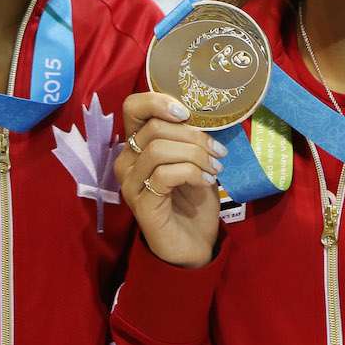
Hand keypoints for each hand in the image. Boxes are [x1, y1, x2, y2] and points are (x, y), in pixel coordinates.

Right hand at [115, 92, 227, 268]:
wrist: (194, 243)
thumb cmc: (193, 199)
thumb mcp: (195, 160)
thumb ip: (189, 137)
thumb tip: (203, 113)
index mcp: (137, 145)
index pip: (133, 107)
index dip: (158, 101)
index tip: (188, 113)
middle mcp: (126, 161)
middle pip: (153, 128)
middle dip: (192, 135)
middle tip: (217, 151)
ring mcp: (130, 182)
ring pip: (158, 149)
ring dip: (194, 155)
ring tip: (214, 168)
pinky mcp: (140, 202)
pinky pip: (165, 174)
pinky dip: (192, 173)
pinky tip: (207, 182)